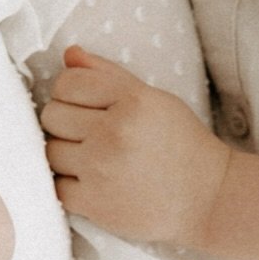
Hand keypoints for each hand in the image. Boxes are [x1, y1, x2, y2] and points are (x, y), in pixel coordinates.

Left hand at [40, 45, 228, 245]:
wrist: (209, 197)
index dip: (71, 92)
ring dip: (66, 153)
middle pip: (52, 115)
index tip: (87, 105)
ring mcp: (102, 170)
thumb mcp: (153, 98)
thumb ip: (108, 73)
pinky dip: (70, 184)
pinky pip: (57, 186)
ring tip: (92, 157)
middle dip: (66, 121)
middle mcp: (114, 132)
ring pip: (49, 151)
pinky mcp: (96, 205)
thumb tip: (69, 54)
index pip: (67, 83)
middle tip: (90, 132)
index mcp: (132, 101)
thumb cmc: (181, 143)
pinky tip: (92, 181)